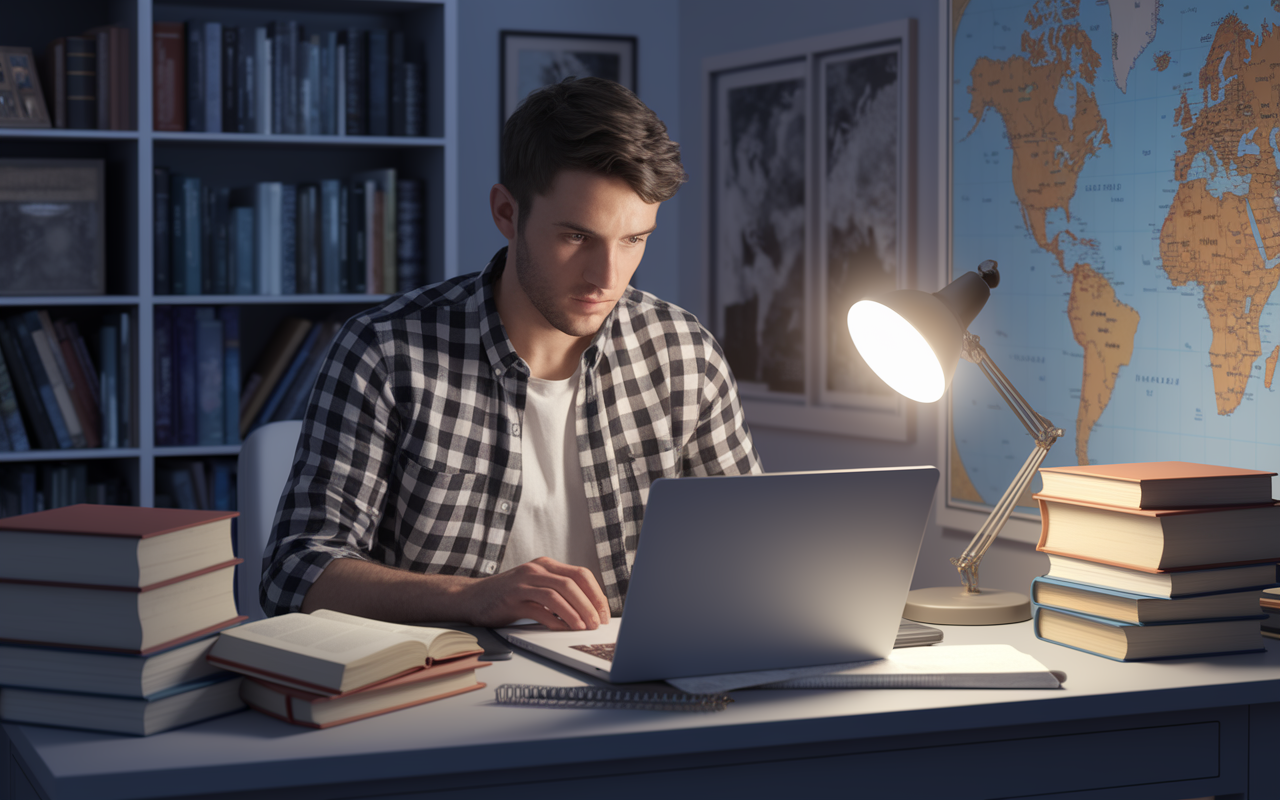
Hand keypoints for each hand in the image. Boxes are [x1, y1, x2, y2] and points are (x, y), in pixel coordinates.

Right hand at [460, 557, 610, 630]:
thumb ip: (558, 593)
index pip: (581, 574)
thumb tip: (589, 612)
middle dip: (589, 604)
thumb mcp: (536, 587)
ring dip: (575, 612)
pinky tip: (562, 629)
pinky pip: (539, 609)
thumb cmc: (508, 596)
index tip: (604, 613)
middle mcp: (536, 569)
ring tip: (584, 627)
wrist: (472, 598)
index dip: (596, 594)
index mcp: (546, 565)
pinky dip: (554, 620)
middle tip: (598, 623)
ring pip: (557, 594)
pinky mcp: (511, 598)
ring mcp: (523, 582)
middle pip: (572, 583)